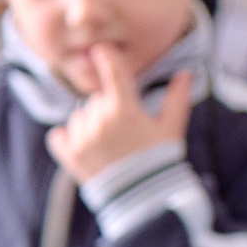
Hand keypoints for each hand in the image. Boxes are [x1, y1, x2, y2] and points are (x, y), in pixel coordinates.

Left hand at [46, 46, 191, 180]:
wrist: (143, 197)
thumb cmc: (159, 159)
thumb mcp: (171, 128)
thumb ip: (177, 98)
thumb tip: (187, 73)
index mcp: (124, 110)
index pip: (112, 71)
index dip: (106, 56)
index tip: (101, 50)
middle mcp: (99, 121)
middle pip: (96, 100)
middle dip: (107, 108)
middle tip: (124, 130)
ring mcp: (82, 139)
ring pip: (79, 116)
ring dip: (90, 124)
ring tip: (109, 144)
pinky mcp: (69, 155)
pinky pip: (58, 135)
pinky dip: (68, 138)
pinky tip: (85, 148)